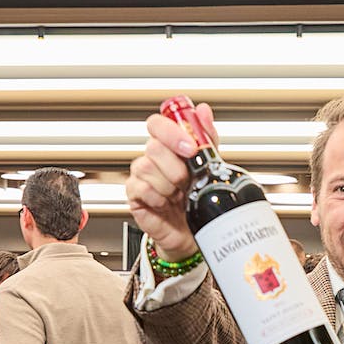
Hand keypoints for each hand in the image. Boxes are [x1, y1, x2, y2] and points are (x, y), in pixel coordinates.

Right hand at [126, 102, 217, 260]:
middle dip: (176, 167)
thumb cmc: (197, 199)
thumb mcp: (209, 167)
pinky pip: (141, 188)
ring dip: (168, 184)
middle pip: (153, 147)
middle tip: (187, 180)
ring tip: (178, 195)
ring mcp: (141, 176)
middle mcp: (152, 158)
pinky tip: (166, 203)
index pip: (157, 124)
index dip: (172, 133)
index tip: (190, 148)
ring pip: (146, 167)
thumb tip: (203, 110)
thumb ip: (206, 139)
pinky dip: (157, 197)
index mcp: (167, 147)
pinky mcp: (134, 196)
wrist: (192, 233)